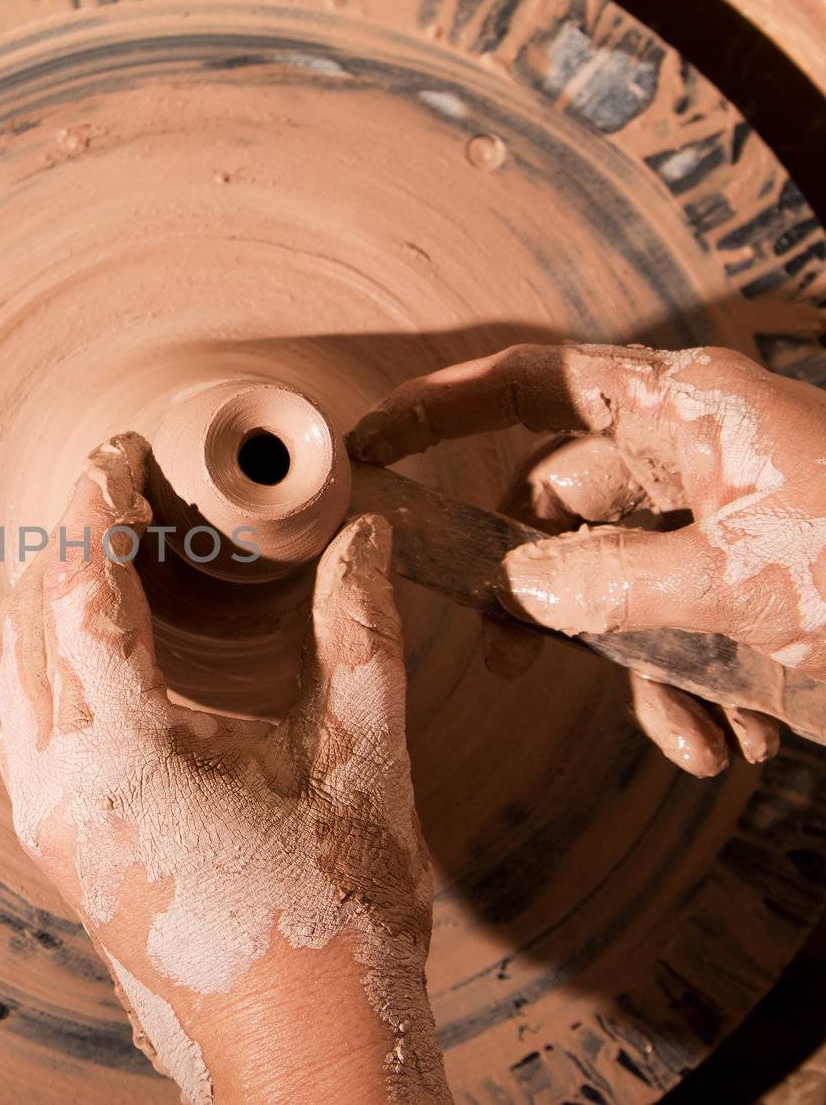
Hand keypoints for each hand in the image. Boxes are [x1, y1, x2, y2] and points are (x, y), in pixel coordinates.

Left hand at [0, 434, 446, 1103]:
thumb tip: (362, 535)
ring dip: (40, 597)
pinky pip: (8, 722)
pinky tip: (85, 641)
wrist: (301, 1044)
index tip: (122, 453)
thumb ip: (362, 635)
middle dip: (69, 539)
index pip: (79, 587)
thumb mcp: (365, 764)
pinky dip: (32, 658)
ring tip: (101, 553)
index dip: (96, 503)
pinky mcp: (52, 844)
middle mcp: (60, 786)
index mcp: (128, 755)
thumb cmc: (338, 918)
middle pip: (30, 615)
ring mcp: (44, 820)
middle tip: (124, 491)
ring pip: (2, 668)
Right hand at [350, 342, 825, 775]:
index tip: (369, 442)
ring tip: (694, 739)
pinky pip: (686, 621)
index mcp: (687, 410)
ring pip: (626, 582)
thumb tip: (513, 591)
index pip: (535, 383)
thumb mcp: (733, 586)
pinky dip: (695, 687)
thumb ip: (597, 584)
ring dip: (643, 670)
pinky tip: (727, 746)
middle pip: (566, 503)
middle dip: (552, 598)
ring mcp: (730, 515)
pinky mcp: (760, 575)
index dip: (442, 405)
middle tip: (514, 663)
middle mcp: (699, 452)